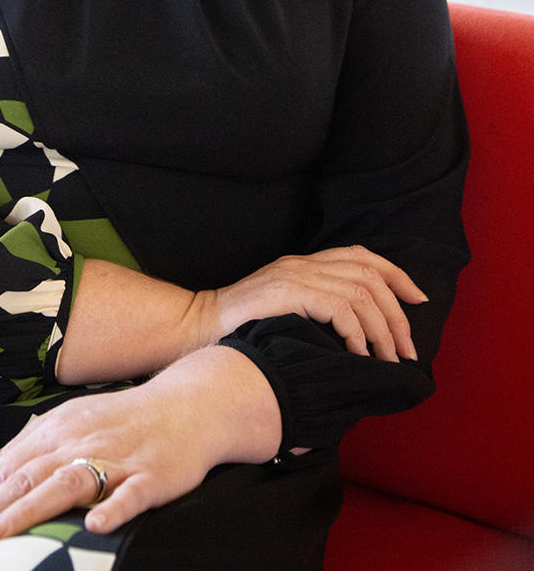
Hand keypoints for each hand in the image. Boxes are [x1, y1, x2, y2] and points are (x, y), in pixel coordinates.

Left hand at [0, 346, 280, 567]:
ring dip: (26, 510)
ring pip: (65, 483)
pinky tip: (95, 526)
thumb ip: (36, 455)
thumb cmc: (124, 424)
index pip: (2, 473)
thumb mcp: (72, 429)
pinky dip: (113, 508)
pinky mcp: (152, 474)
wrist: (188, 404)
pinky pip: (131, 493)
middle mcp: (77, 441)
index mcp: (54, 432)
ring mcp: (115, 457)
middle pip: (21, 480)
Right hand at [209, 245, 427, 361]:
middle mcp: (303, 263)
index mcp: (304, 264)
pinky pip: (340, 307)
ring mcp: (295, 275)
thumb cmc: (242, 331)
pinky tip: (358, 355)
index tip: (418, 300)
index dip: (396, 275)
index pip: (362, 256)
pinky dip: (357, 333)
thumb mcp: (284, 313)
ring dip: (383, 329)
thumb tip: (357, 340)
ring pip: (361, 292)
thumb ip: (314, 312)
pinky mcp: (288, 292)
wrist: (199, 328)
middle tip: (407, 350)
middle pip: (369, 274)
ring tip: (388, 359)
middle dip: (397, 313)